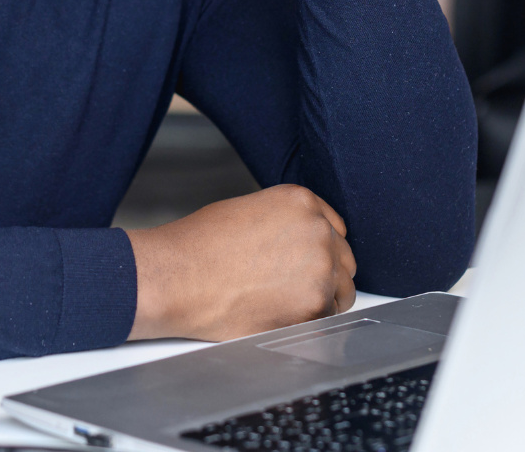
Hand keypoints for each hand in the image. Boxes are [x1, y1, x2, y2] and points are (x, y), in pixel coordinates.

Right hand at [125, 185, 356, 341]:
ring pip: (343, 291)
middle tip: (295, 286)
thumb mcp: (250, 210)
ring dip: (323, 299)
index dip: (321, 247)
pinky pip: (328, 319)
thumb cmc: (202, 244)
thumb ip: (287, 223)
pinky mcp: (313, 305)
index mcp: (302, 201)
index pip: (336, 228)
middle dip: (325, 273)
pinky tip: (280, 314)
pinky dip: (310, 322)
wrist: (179, 275)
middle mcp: (318, 230)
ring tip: (286, 302)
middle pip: (344, 259)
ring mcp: (319, 268)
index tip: (307, 260)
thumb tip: (301, 245)